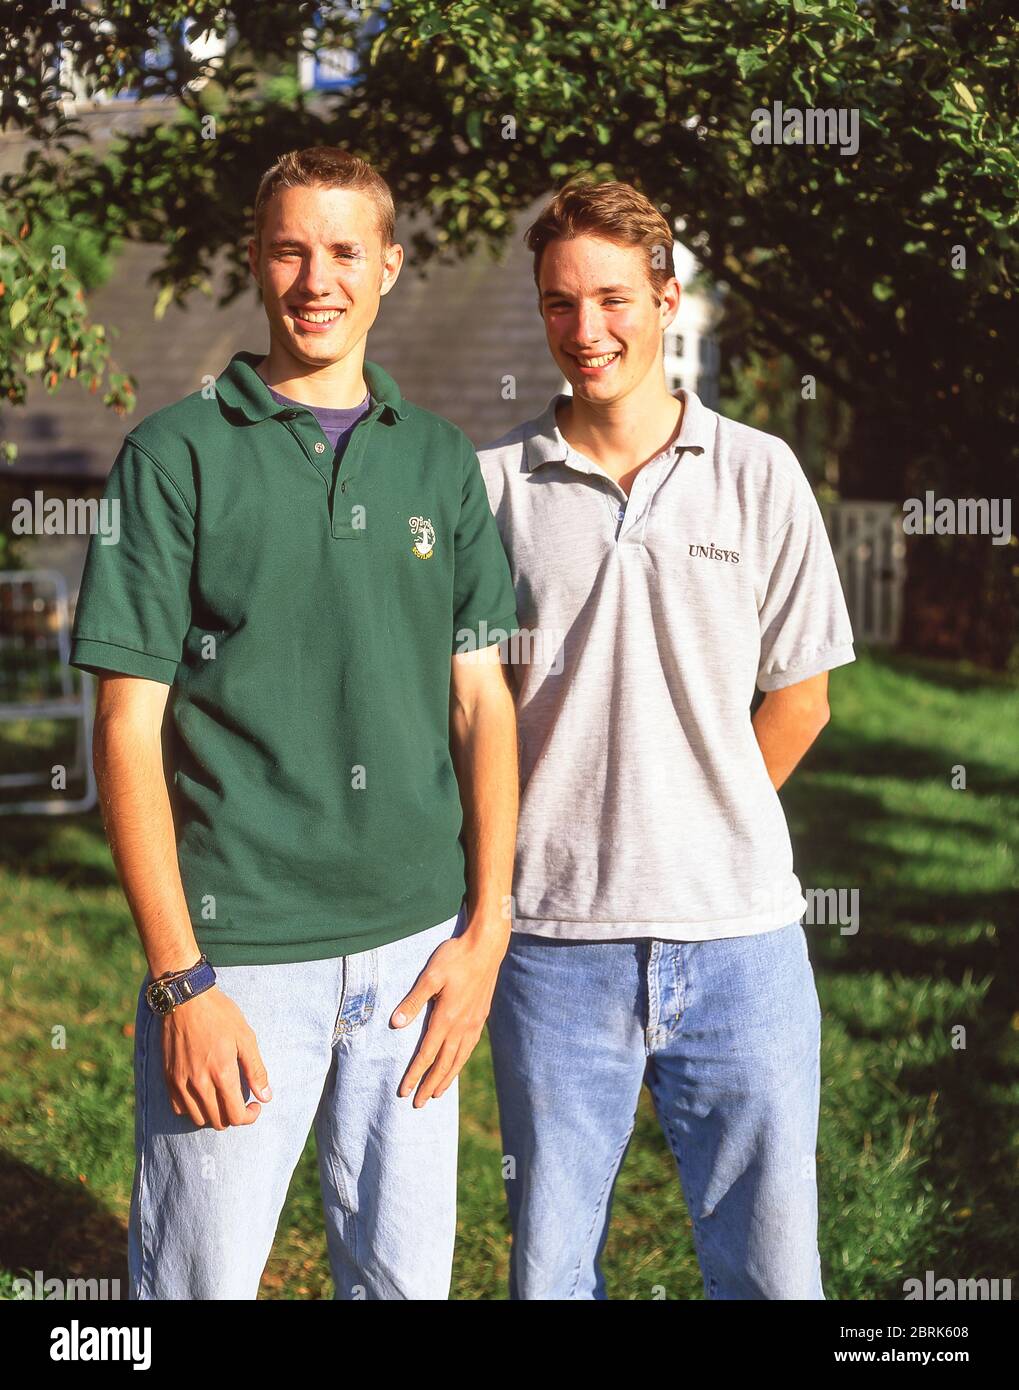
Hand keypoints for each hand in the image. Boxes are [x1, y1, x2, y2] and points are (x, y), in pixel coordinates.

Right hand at [160, 986, 271, 1129]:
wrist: (186, 999)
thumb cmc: (219, 1014)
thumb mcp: (245, 1037)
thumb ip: (256, 1070)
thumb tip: (266, 1097)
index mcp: (222, 1073)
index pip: (235, 1116)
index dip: (249, 1117)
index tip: (255, 1105)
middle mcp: (199, 1083)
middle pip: (218, 1122)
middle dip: (234, 1117)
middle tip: (241, 1101)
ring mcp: (180, 1082)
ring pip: (198, 1118)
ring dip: (213, 1115)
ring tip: (222, 1098)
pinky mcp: (168, 1077)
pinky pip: (179, 1108)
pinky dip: (192, 1108)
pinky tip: (202, 1094)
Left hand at [391, 918, 510, 1106]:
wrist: (487, 947)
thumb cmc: (455, 957)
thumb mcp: (430, 975)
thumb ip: (414, 1000)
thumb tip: (396, 1024)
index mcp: (447, 1017)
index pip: (427, 1054)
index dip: (414, 1075)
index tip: (404, 1091)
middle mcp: (462, 1025)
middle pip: (443, 1064)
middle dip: (429, 1085)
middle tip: (418, 1104)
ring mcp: (474, 1022)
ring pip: (458, 1059)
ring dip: (446, 1078)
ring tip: (437, 1093)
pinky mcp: (481, 1016)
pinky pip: (469, 1047)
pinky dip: (460, 1062)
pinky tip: (456, 1064)